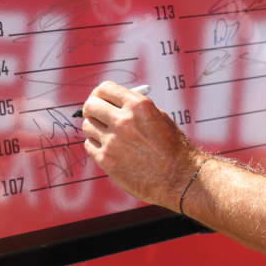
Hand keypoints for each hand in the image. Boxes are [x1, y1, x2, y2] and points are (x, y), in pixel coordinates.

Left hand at [80, 80, 200, 208]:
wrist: (178, 176)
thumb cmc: (171, 146)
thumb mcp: (158, 117)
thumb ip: (135, 108)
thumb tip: (112, 103)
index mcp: (138, 105)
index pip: (105, 88)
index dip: (100, 93)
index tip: (99, 98)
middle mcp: (124, 120)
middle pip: (91, 105)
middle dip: (92, 109)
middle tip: (95, 114)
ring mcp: (113, 141)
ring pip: (87, 126)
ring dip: (95, 128)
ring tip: (107, 134)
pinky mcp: (106, 160)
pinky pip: (89, 145)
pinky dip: (96, 145)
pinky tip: (109, 148)